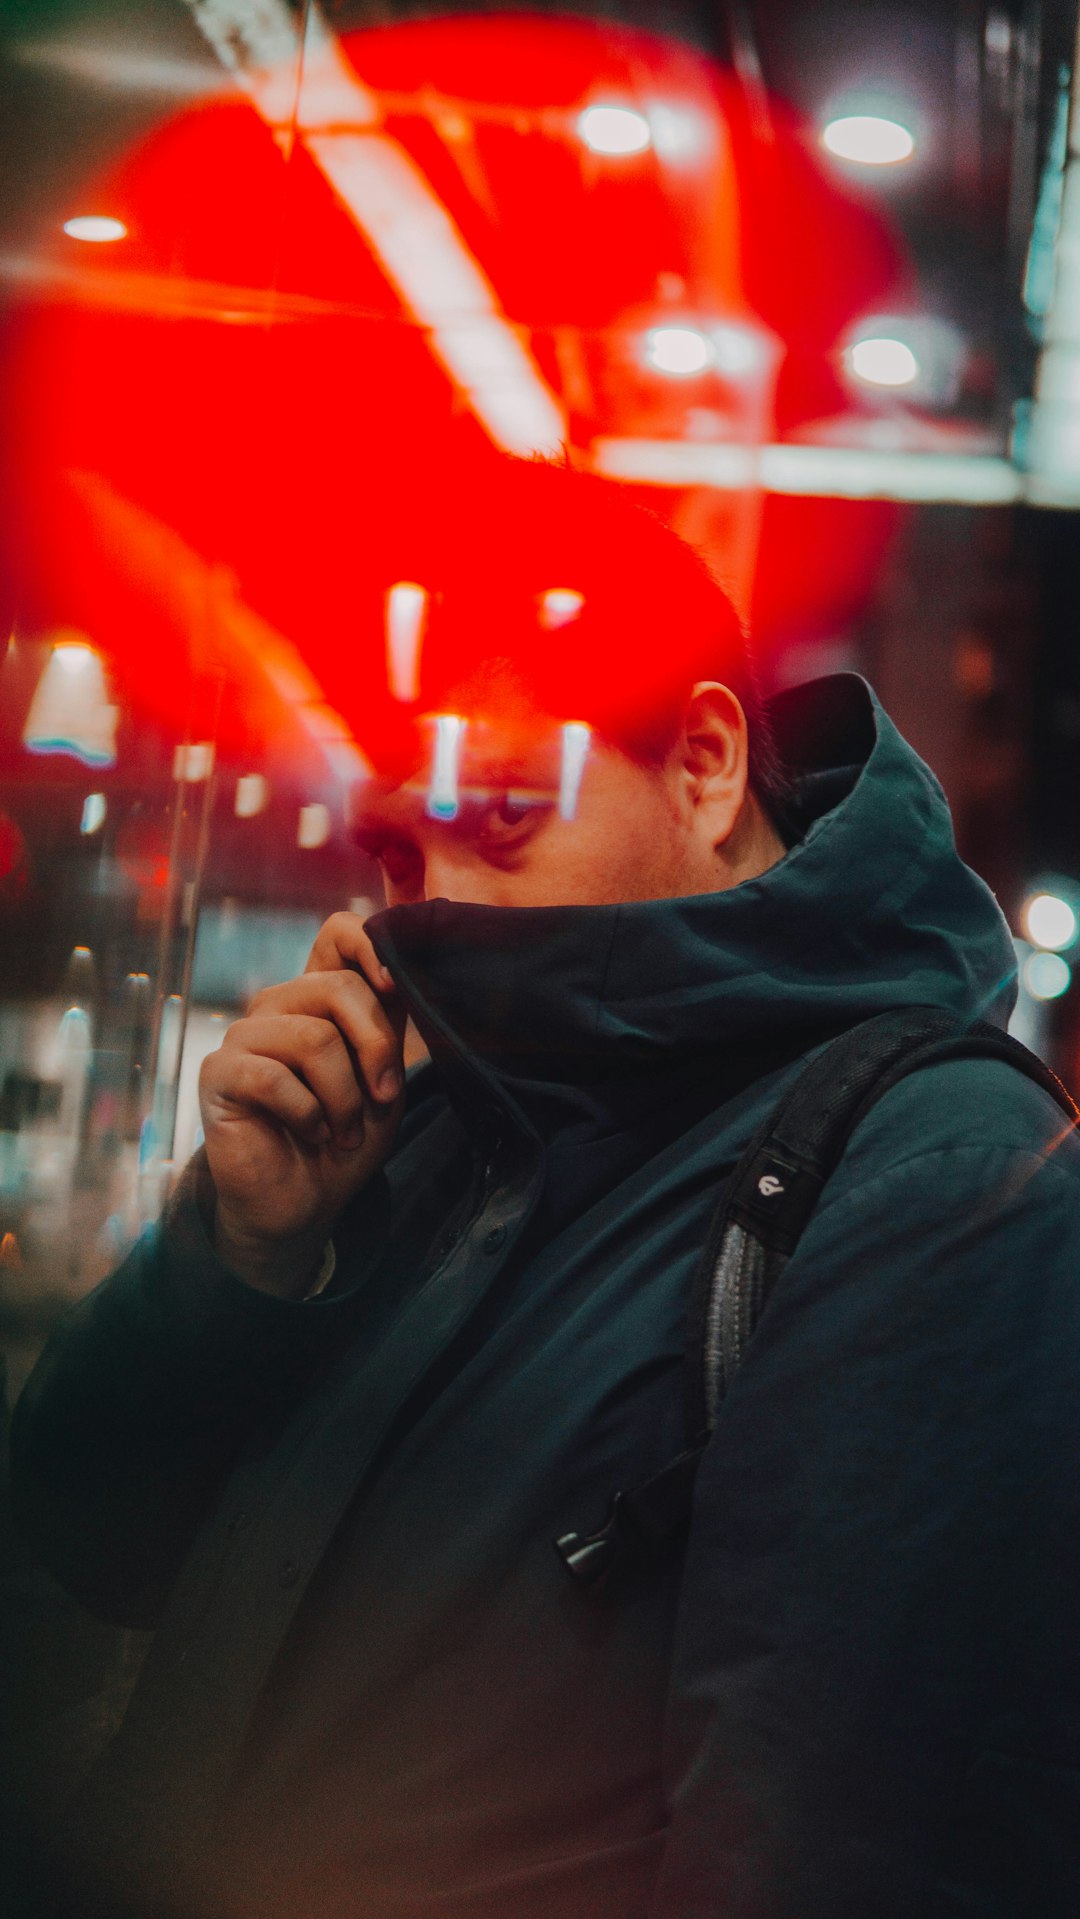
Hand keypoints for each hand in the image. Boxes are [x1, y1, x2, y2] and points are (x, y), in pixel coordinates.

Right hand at [198, 913, 405, 1294]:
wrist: (305, 1204)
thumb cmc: (345, 1139)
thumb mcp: (383, 1079)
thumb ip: (387, 1028)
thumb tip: (403, 977)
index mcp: (319, 998)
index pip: (338, 933)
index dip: (371, 945)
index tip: (395, 985)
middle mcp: (279, 1006)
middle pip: (336, 987)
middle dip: (374, 1048)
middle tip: (382, 1098)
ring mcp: (245, 1036)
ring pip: (313, 1038)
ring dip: (344, 1097)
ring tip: (344, 1132)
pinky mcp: (220, 1073)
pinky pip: (274, 1077)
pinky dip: (308, 1114)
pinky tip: (311, 1134)